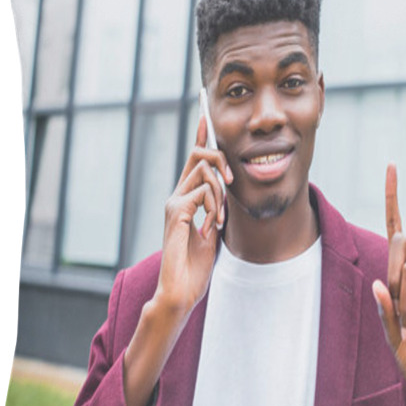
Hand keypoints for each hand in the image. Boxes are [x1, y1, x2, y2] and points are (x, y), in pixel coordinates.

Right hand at [153, 114, 232, 322]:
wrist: (181, 291)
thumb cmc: (196, 267)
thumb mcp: (213, 231)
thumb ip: (216, 209)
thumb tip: (226, 195)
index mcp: (185, 198)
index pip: (193, 159)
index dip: (200, 135)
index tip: (206, 114)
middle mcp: (176, 196)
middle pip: (198, 154)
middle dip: (218, 156)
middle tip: (231, 180)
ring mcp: (173, 203)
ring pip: (204, 173)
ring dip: (220, 194)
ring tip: (219, 220)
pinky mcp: (175, 213)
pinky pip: (202, 193)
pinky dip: (213, 208)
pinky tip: (210, 227)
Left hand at [372, 164, 405, 405]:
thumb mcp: (387, 332)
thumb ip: (383, 309)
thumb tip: (378, 283)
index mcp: (398, 272)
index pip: (395, 227)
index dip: (393, 198)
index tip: (391, 165)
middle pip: (399, 241)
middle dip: (390, 272)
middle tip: (396, 311)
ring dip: (403, 302)